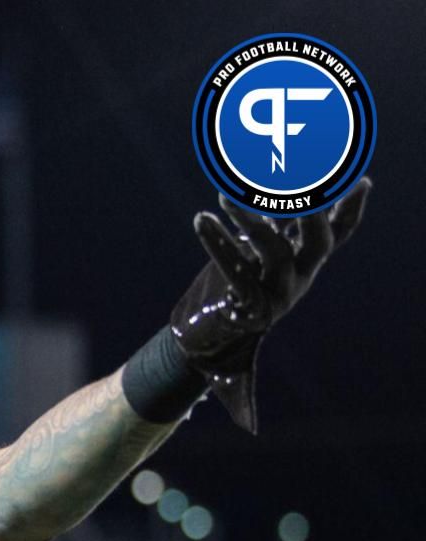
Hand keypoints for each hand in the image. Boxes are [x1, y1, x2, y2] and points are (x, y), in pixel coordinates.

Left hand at [169, 179, 370, 431]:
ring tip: (226, 194)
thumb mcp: (262, 250)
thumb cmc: (237, 285)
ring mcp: (275, 295)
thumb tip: (288, 188)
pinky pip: (234, 271)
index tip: (361, 180)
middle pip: (319, 243)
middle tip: (306, 183)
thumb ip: (278, 223)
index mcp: (305, 262)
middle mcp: (298, 278)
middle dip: (315, 212)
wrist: (208, 337)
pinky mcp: (246, 307)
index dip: (349, 208)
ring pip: (275, 252)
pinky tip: (202, 218)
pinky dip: (218, 242)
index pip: (337, 233)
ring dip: (252, 219)